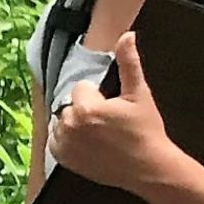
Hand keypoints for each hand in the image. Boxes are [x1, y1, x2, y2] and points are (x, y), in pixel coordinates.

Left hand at [48, 35, 182, 193]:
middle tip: (107, 123)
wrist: (147, 168)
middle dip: (85, 109)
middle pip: (70, 105)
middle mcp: (69, 127)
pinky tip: (87, 143)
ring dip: (74, 124)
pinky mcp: (64, 160)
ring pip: (61, 122)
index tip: (112, 109)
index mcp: (85, 109)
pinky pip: (55, 141)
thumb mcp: (139, 94)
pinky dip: (66, 140)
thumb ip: (129, 63)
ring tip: (98, 134)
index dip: (98, 96)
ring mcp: (64, 146)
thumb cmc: (145, 131)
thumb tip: (127, 36)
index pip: (81, 88)